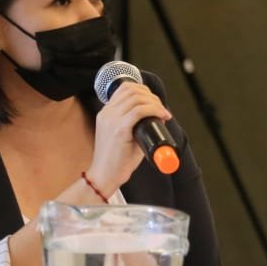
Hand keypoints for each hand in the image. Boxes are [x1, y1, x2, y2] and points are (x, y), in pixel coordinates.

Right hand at [86, 80, 172, 194]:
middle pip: (132, 90)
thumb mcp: (124, 136)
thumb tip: (157, 116)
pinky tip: (162, 116)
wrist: (104, 177)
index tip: (154, 101)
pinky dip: (154, 110)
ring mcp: (111, 120)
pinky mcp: (119, 130)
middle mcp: (107, 113)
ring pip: (137, 98)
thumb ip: (135, 124)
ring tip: (163, 113)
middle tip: (161, 109)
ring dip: (155, 102)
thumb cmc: (116, 160)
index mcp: (106, 113)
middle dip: (152, 96)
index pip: (125, 88)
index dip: (143, 90)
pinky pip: (139, 111)